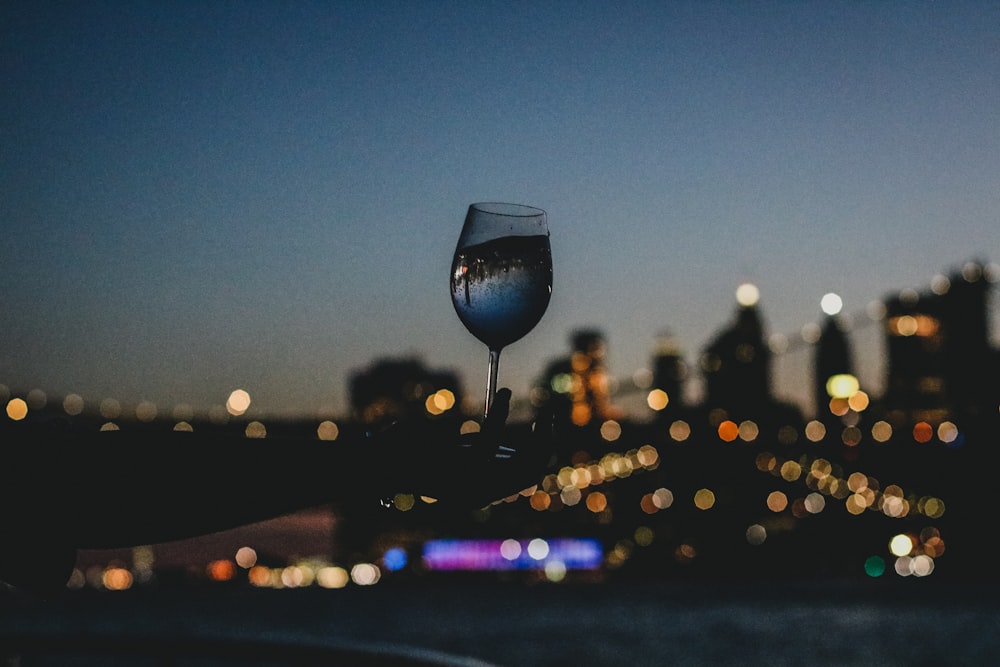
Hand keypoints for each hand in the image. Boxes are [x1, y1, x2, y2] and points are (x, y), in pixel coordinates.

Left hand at [376, 388, 554, 507]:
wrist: (369, 463)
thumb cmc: (403, 455)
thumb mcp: (447, 452)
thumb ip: (474, 450)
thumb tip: (500, 439)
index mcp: (477, 492)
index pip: (523, 479)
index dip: (541, 455)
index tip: (544, 429)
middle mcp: (478, 494)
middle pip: (531, 475)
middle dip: (547, 446)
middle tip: (549, 418)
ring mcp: (470, 485)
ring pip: (522, 465)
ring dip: (535, 435)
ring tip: (534, 409)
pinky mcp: (457, 469)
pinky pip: (491, 439)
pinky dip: (501, 414)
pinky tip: (503, 395)